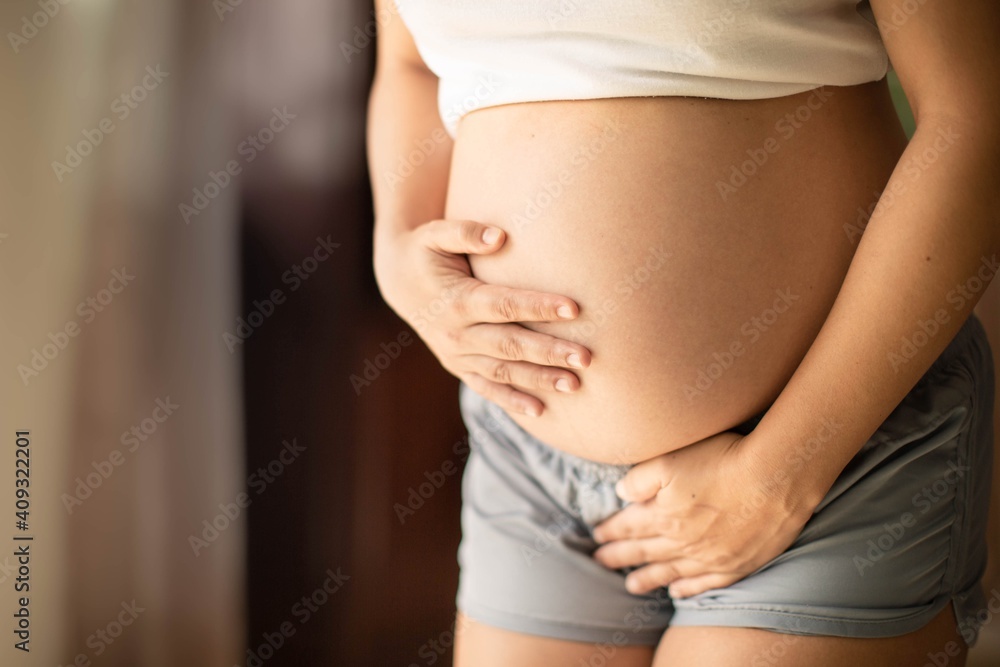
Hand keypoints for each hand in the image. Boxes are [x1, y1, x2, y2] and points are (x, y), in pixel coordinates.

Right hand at [373, 218, 591, 416]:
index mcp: (456, 300)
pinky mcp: (459, 367)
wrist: (399, 282)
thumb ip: (465, 232)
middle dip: (548, 353)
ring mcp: (457, 355)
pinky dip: (512, 401)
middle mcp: (456, 333)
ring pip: (503, 371)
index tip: (573, 309)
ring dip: (539, 380)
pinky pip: (487, 388)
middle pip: (509, 345)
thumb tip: (499, 235)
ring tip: (576, 385)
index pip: (503, 305)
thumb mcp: (435, 234)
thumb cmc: (425, 252)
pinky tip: (541, 411)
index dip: (538, 307)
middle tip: (585, 358)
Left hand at [590, 430, 815, 597]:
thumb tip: (620, 494)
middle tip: (600, 562)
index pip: (629, 526)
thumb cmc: (722, 461)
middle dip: (619, 556)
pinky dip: (688, 589)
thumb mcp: (669, 460)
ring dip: (647, 578)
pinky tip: (677, 592)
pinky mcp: (736, 564)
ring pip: (670, 572)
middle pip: (643, 551)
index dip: (610, 530)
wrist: (774, 479)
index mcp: (663, 515)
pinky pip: (705, 584)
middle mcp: (682, 542)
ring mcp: (709, 557)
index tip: (595, 535)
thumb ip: (639, 479)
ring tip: (630, 586)